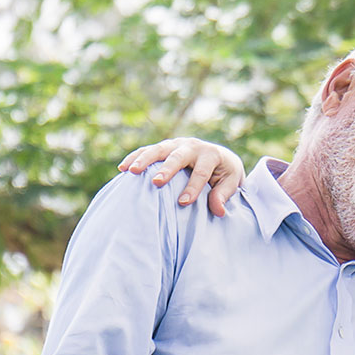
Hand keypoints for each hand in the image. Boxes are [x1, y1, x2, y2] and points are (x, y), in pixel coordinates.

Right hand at [117, 137, 245, 216]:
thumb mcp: (231, 183)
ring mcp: (177, 144)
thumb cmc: (225, 174)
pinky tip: (122, 168)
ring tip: (131, 171)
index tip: (184, 202)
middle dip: (167, 169)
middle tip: (157, 182)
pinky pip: (147, 150)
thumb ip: (224, 195)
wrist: (220, 157)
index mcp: (211, 155)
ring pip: (159, 149)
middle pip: (178, 156)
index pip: (201, 172)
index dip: (193, 187)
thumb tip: (218, 210)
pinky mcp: (165, 147)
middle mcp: (193, 146)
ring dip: (144, 160)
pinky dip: (135, 157)